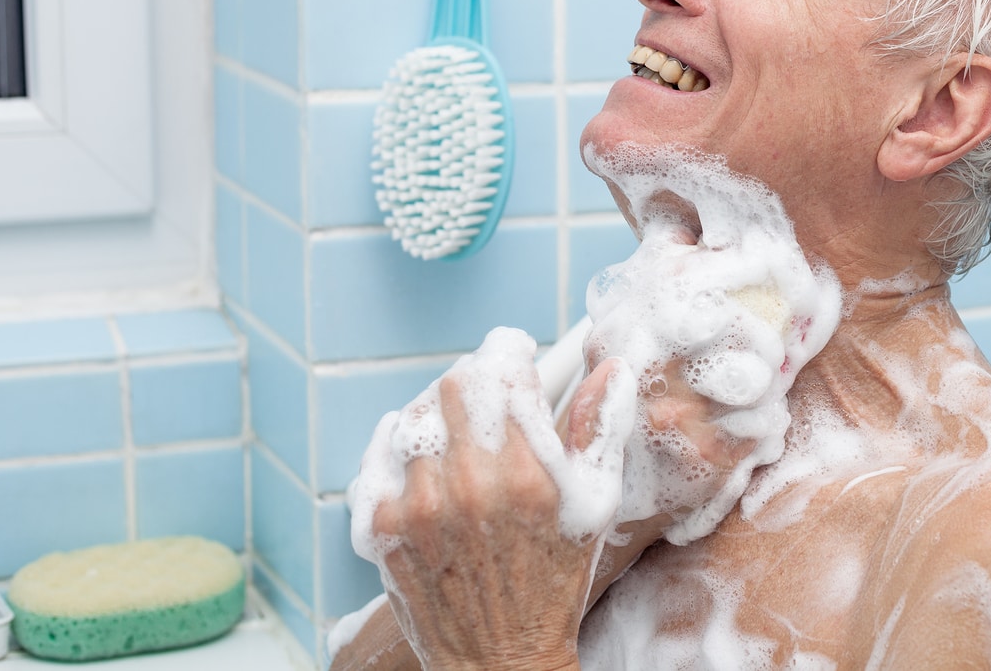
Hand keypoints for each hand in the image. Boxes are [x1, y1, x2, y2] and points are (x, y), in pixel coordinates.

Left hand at [370, 361, 625, 670]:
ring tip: (460, 432)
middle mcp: (467, 486)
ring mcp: (419, 507)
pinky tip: (423, 454)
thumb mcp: (595, 508)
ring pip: (416, 414)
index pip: (503, 370)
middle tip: (490, 396)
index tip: (514, 354)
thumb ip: (599, 430)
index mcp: (525, 475)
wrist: (498, 660)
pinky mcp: (384, 528)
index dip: (509, 351)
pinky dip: (398, 443)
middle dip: (476, 379)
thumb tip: (610, 369)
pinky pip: (379, 455)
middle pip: (455, 384)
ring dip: (441, 412)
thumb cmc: (553, 583)